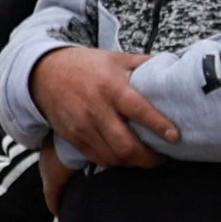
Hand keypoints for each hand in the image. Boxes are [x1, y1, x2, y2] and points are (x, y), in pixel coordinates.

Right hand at [29, 43, 185, 171]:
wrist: (45, 73)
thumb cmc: (88, 65)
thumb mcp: (116, 58)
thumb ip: (144, 64)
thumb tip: (175, 69)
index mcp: (111, 86)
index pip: (138, 109)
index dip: (158, 124)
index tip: (175, 137)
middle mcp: (96, 109)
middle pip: (125, 145)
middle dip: (148, 158)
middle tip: (163, 158)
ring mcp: (83, 126)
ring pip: (113, 157)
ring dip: (134, 163)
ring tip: (147, 159)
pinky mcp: (73, 138)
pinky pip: (99, 159)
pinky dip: (116, 162)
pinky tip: (126, 157)